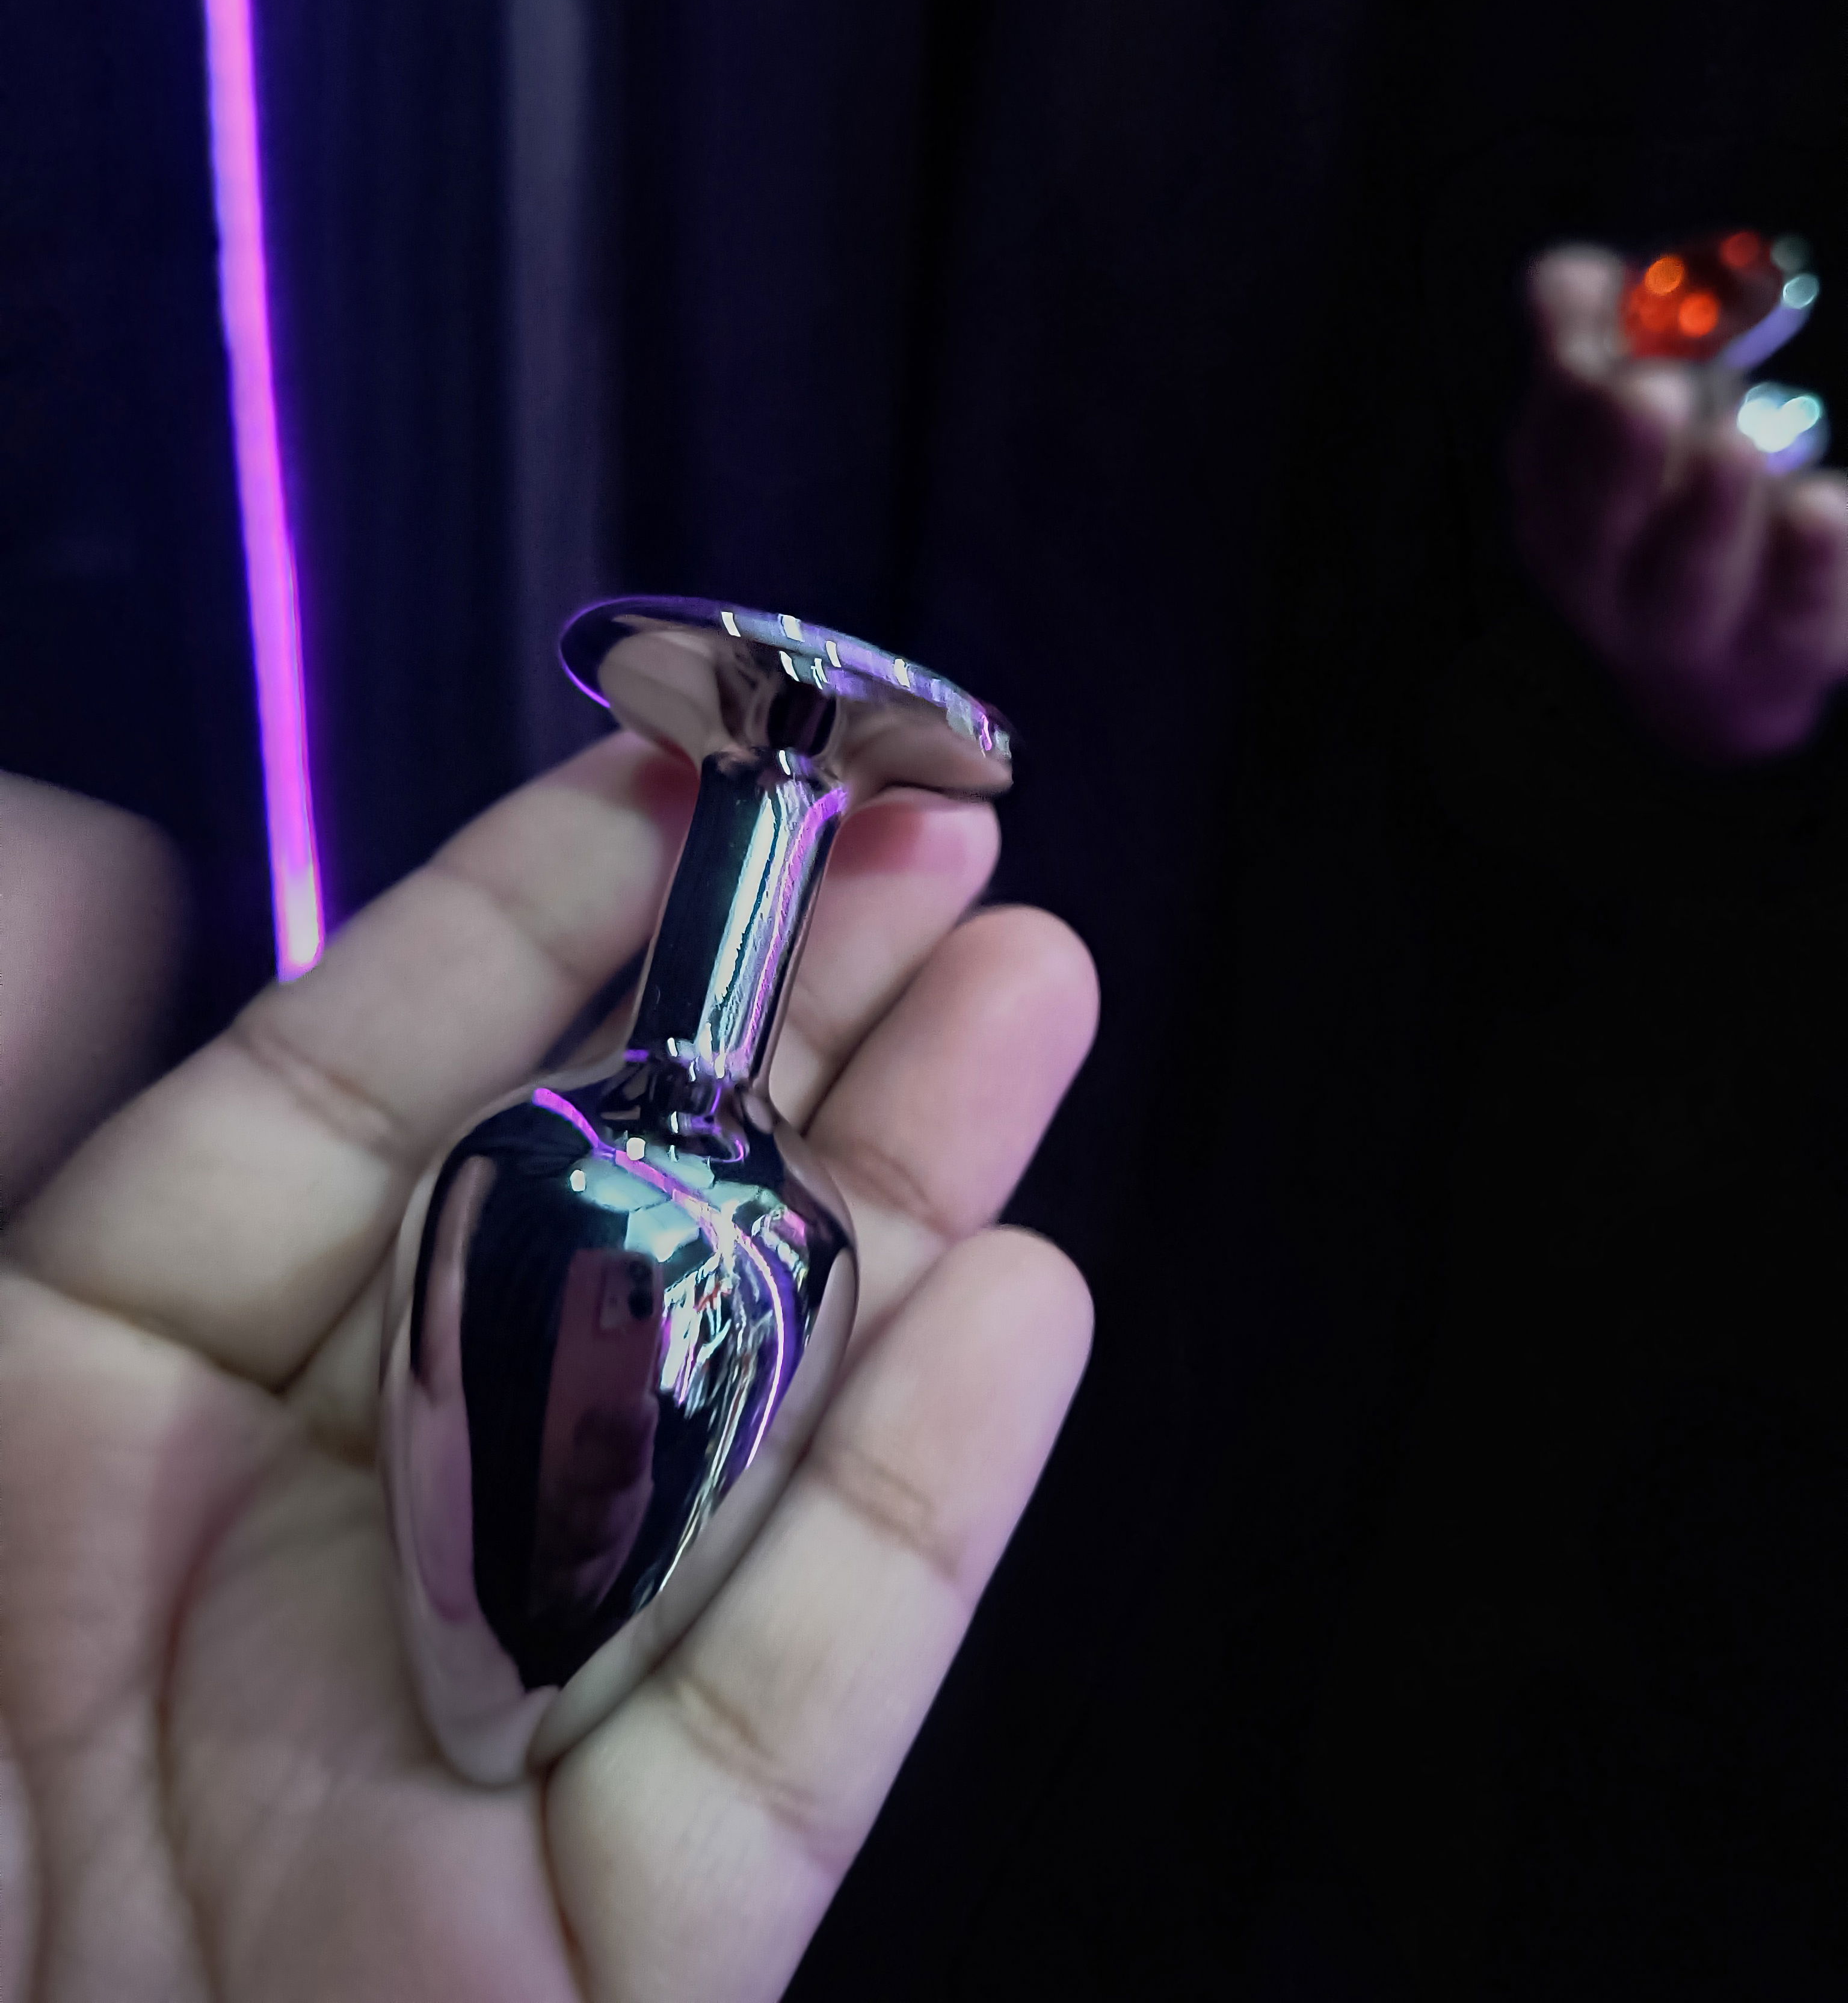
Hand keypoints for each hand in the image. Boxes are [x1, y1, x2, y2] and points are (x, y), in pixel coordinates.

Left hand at [0, 736, 1096, 2002]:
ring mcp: (481, 1747)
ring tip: (1033, 993)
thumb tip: (88, 856)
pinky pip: (794, 1718)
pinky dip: (918, 1518)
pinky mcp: (616, 1961)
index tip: (683, 768)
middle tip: (939, 847)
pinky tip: (1020, 1308)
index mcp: (96, 1417)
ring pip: (733, 1437)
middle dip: (776, 1030)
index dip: (532, 928)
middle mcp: (313, 1548)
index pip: (357, 1108)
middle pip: (595, 1246)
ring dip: (901, 1211)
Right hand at [1511, 245, 1847, 758]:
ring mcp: (1690, 632)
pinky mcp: (1784, 652)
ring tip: (1733, 444)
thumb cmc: (1676, 507)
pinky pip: (1796, 615)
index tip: (1602, 319)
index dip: (1569, 388)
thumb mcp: (1634, 414)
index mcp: (1557, 512)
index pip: (1547, 453)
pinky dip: (1809, 566)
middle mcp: (1605, 583)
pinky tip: (1822, 508)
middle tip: (1651, 391)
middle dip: (1620, 458)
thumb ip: (1599, 336)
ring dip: (1708, 512)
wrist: (1729, 669)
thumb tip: (1568, 275)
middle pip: (1595, 530)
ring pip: (1688, 581)